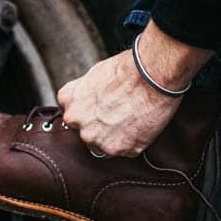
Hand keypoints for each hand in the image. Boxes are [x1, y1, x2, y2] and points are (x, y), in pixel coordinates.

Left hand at [56, 20, 213, 156]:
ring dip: (116, 136)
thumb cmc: (125, 70)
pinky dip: (133, 141)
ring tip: (131, 117)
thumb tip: (88, 101)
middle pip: (87, 132)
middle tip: (119, 112)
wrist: (151, 75)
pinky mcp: (119, 149)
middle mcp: (78, 124)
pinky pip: (125, 150)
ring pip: (104, 144)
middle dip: (101, 125)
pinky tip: (140, 124)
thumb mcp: (92, 75)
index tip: (101, 108)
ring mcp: (97, 139)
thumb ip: (83, 94)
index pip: (74, 117)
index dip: (90, 112)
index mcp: (69, 105)